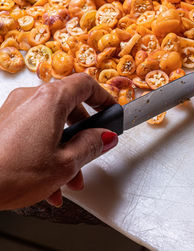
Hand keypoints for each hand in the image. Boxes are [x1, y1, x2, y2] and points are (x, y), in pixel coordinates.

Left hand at [0, 73, 118, 209]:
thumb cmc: (11, 173)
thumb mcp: (66, 163)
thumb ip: (92, 145)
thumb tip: (105, 137)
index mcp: (50, 100)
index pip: (86, 85)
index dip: (104, 98)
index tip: (112, 112)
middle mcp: (29, 98)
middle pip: (69, 107)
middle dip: (84, 134)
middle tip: (94, 150)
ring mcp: (13, 110)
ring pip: (52, 124)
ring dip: (66, 149)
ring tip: (69, 178)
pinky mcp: (3, 124)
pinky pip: (34, 133)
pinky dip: (47, 150)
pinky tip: (49, 180)